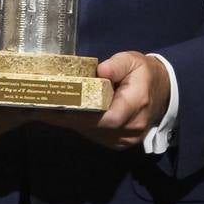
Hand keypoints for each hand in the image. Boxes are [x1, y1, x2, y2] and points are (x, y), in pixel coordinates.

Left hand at [37, 52, 169, 150]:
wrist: (163, 92)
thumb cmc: (143, 73)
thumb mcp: (133, 61)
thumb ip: (117, 65)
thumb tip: (100, 71)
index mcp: (136, 104)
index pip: (108, 117)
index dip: (82, 114)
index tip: (59, 106)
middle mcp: (131, 128)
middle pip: (95, 127)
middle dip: (67, 118)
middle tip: (40, 108)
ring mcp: (126, 139)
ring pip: (92, 133)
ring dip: (69, 123)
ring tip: (43, 112)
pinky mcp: (118, 143)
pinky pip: (95, 136)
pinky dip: (78, 126)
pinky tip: (61, 116)